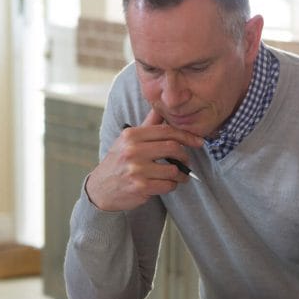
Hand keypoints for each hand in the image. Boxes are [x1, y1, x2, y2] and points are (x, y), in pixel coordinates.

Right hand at [85, 109, 203, 210]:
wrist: (101, 189)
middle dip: (185, 156)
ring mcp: (136, 170)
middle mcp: (133, 150)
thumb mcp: (128, 140)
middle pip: (173, 148)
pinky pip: (168, 185)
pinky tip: (167, 184)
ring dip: (181, 174)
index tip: (198, 141)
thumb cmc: (118, 162)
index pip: (166, 131)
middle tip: (186, 161)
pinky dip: (172, 185)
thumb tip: (162, 108)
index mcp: (132, 135)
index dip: (186, 136)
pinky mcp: (141, 187)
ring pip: (173, 169)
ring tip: (179, 175)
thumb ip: (147, 125)